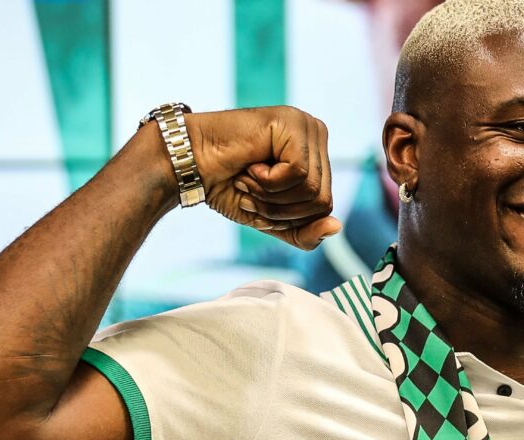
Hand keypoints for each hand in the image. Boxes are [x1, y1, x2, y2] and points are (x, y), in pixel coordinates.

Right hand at [184, 106, 341, 249]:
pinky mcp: (292, 124)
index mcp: (317, 155)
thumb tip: (336, 227)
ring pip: (312, 190)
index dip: (288, 217)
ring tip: (248, 176)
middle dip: (279, 209)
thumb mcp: (272, 220)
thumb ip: (305, 231)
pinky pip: (298, 174)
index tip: (257, 198)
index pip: (325, 206)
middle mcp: (316, 135)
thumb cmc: (228, 186)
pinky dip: (268, 181)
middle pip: (322, 201)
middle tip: (249, 189)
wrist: (187, 166)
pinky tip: (250, 165)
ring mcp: (306, 126)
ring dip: (271, 196)